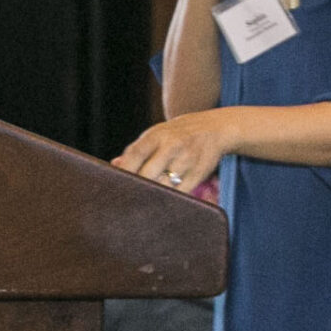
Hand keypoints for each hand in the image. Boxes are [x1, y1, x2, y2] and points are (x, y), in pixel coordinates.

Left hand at [114, 108, 241, 191]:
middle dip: (136, 187)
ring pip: (164, 187)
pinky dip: (170, 199)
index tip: (115, 184)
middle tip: (128, 197)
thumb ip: (137, 150)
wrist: (215, 129)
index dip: (123, 172)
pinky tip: (163, 201)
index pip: (135, 154)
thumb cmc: (178, 134)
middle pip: (148, 175)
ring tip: (144, 201)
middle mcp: (172, 146)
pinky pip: (180, 193)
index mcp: (157, 135)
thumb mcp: (157, 134)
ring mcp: (187, 161)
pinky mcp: (198, 174)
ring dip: (153, 195)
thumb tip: (115, 165)